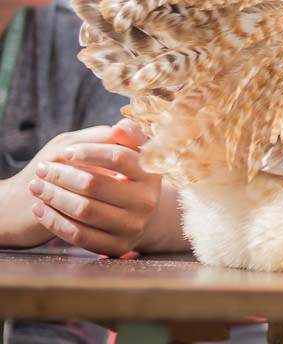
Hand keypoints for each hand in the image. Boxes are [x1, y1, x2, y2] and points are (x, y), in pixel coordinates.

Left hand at [28, 120, 161, 255]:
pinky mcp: (118, 247)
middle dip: (62, 175)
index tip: (65, 152)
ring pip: (84, 210)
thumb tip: (120, 128)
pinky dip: (54, 221)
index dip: (88, 152)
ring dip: (53, 197)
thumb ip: (129, 135)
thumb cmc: (130, 177)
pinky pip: (78, 235)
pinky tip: (41, 209)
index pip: (118, 157)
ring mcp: (133, 226)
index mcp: (152, 173)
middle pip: (95, 185)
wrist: (139, 216)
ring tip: (37, 187)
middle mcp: (147, 201)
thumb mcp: (135, 153)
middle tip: (42, 169)